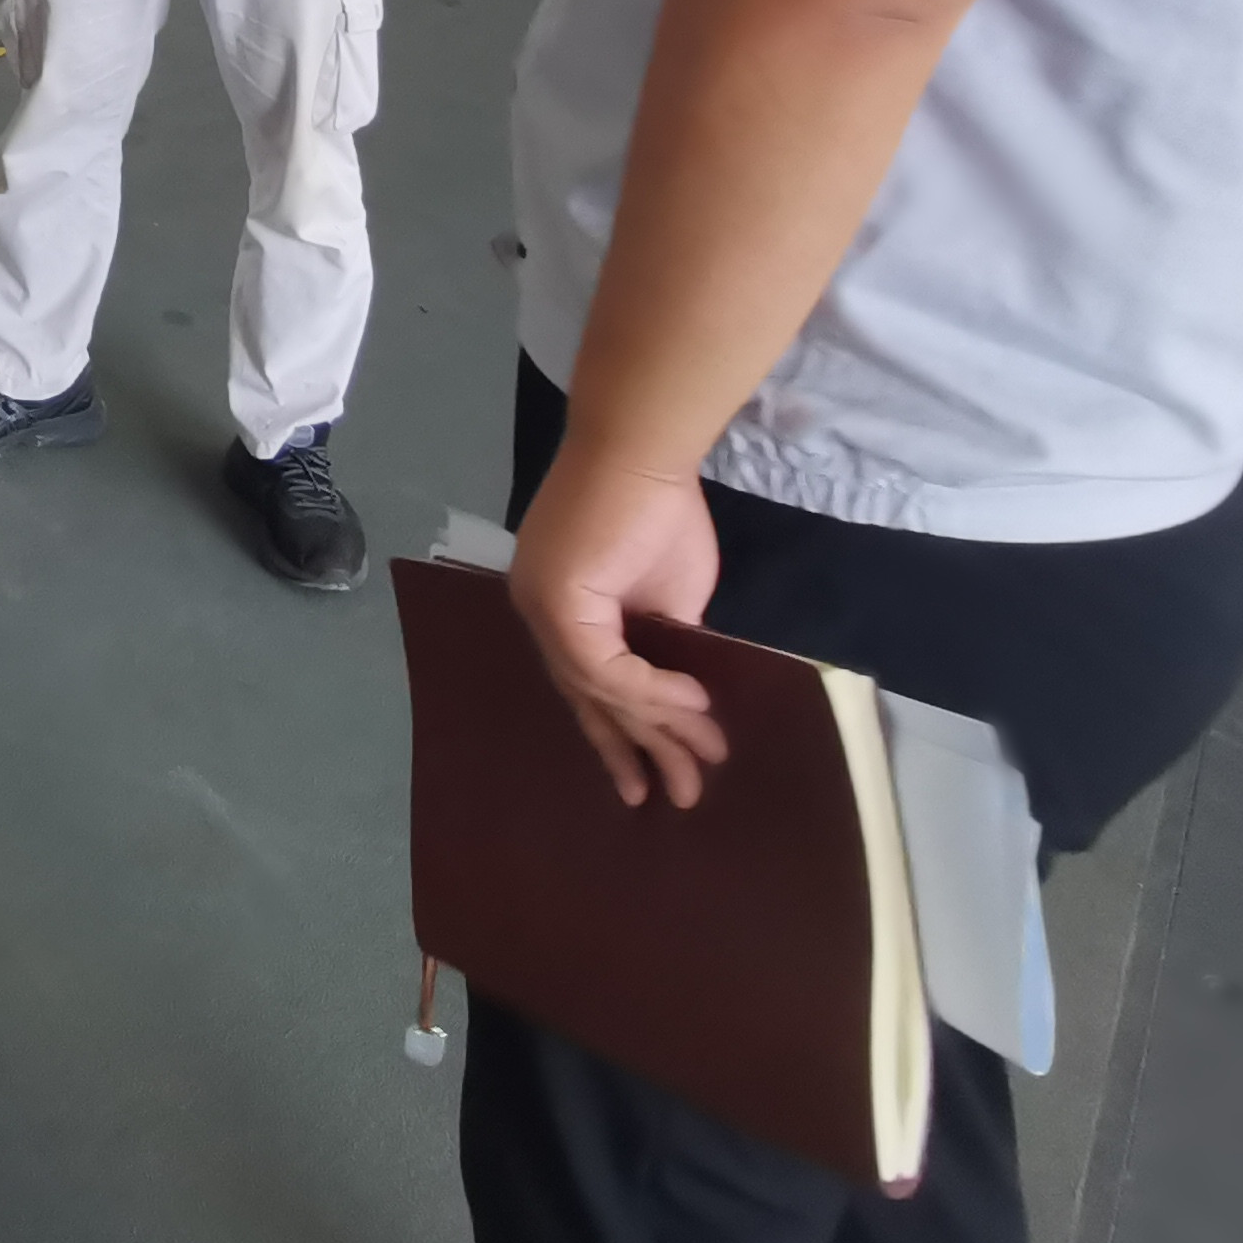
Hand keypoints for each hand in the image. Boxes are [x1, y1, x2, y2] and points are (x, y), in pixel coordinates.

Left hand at [510, 441, 732, 808]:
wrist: (645, 446)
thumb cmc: (658, 504)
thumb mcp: (671, 594)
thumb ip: (665, 642)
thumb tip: (681, 686)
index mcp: (560, 605)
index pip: (585, 682)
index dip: (620, 730)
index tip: (651, 774)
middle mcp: (538, 609)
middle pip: (588, 697)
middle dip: (639, 749)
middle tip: (679, 796)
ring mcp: (541, 606)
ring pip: (599, 690)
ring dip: (659, 727)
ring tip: (704, 761)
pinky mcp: (557, 603)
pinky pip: (605, 669)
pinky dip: (651, 691)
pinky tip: (693, 706)